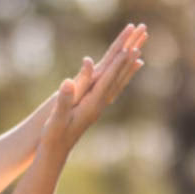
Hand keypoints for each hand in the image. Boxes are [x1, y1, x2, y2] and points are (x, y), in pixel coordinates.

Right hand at [44, 24, 147, 151]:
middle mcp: (99, 104)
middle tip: (141, 41)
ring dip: (127, 66)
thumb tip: (68, 82)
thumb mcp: (57, 117)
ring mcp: (98, 106)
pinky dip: (118, 77)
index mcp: (92, 104)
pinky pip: (111, 88)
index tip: (129, 48)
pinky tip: (122, 74)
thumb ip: (64, 99)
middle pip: (118, 78)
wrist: (56, 152)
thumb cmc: (54, 135)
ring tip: (139, 52)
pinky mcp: (93, 107)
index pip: (108, 80)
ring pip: (117, 82)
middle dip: (128, 59)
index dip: (118, 64)